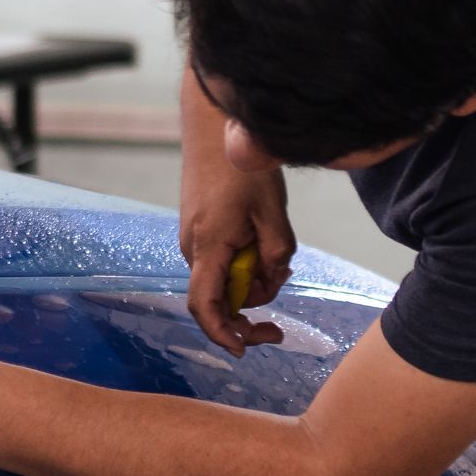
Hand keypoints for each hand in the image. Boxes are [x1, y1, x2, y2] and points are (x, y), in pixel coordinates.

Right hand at [177, 64, 294, 355]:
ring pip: (224, 279)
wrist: (214, 125)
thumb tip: (271, 283)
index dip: (224, 335)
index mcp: (208, 248)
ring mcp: (194, 239)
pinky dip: (243, 262)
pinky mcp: (201, 230)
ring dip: (252, 278)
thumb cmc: (242, 167)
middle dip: (252, 303)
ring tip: (277, 251)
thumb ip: (276, 255)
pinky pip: (222, 261)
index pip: (206, 308)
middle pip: (220, 298)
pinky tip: (262, 238)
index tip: (245, 349)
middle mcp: (193, 249)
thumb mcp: (273, 213)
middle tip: (282, 296)